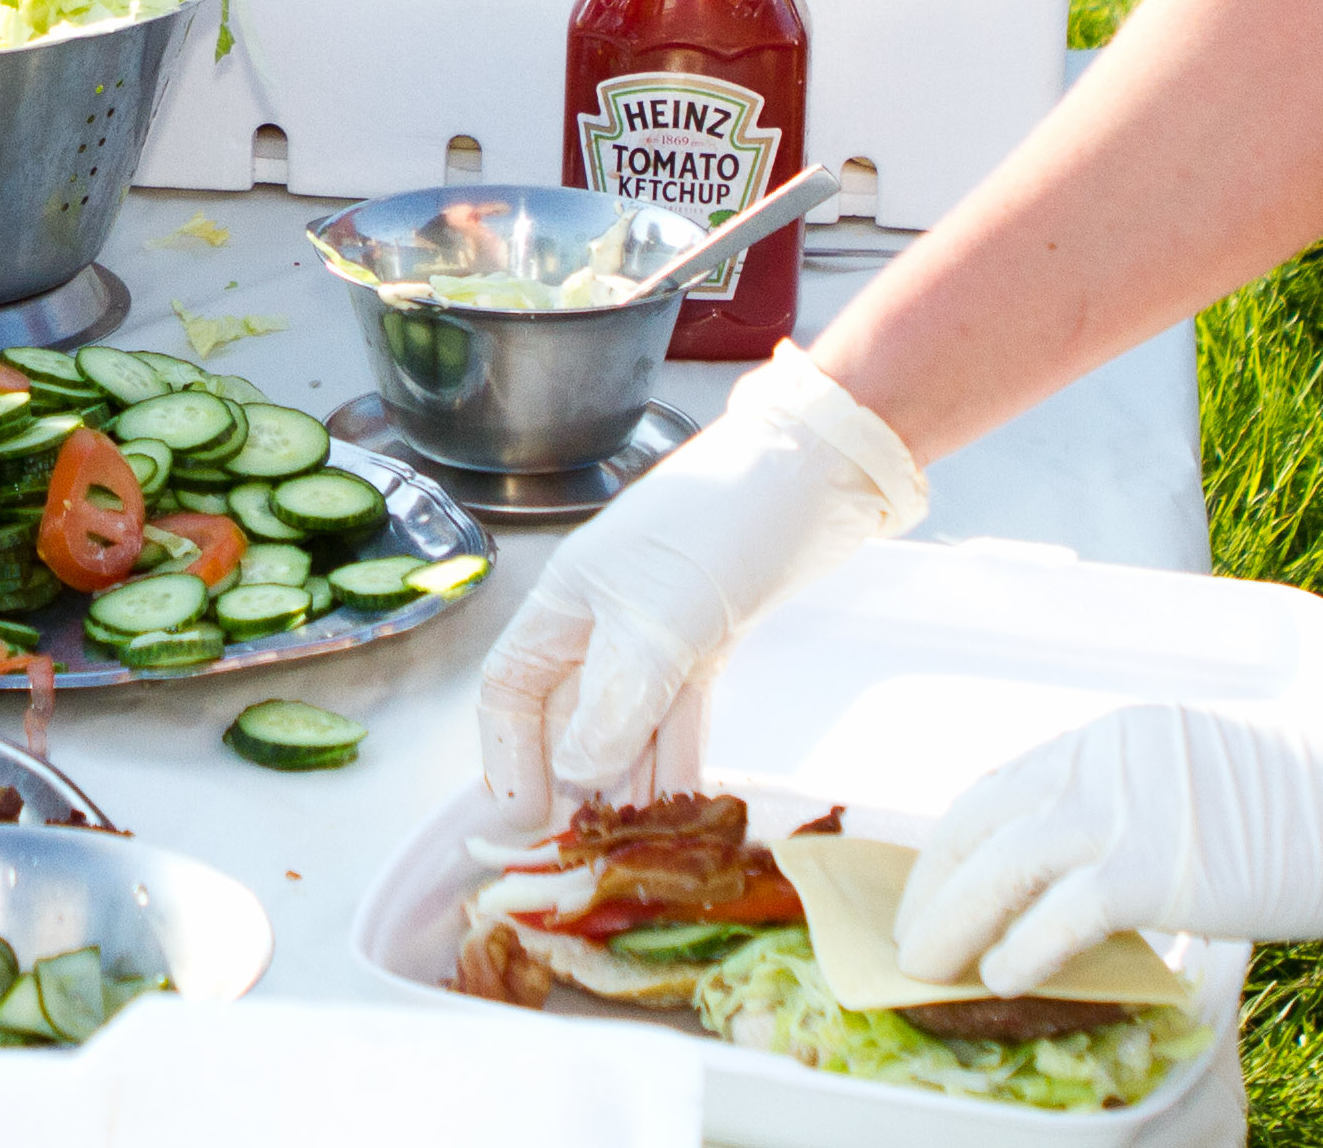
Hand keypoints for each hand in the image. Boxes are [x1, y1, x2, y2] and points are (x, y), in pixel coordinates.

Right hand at [472, 344, 927, 822]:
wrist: (815, 472)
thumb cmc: (720, 522)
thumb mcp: (659, 621)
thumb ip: (617, 702)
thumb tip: (576, 776)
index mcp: (567, 601)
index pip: (510, 687)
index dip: (507, 751)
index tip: (519, 816)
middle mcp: (604, 619)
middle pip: (570, 712)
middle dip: (572, 780)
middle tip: (580, 851)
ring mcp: (659, 632)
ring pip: (629, 721)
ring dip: (630, 780)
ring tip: (631, 845)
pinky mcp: (711, 639)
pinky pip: (680, 713)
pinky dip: (678, 756)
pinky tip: (680, 804)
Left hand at [896, 684, 1322, 995]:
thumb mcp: (1211, 787)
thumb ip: (1147, 817)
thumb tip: (1102, 885)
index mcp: (1117, 739)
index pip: (1003, 788)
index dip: (955, 843)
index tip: (931, 885)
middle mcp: (1107, 761)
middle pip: (984, 823)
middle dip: (934, 885)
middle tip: (910, 938)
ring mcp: (1130, 808)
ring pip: (1003, 866)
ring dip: (955, 922)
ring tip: (929, 969)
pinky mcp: (1159, 864)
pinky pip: (1063, 912)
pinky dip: (1023, 948)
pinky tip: (1003, 978)